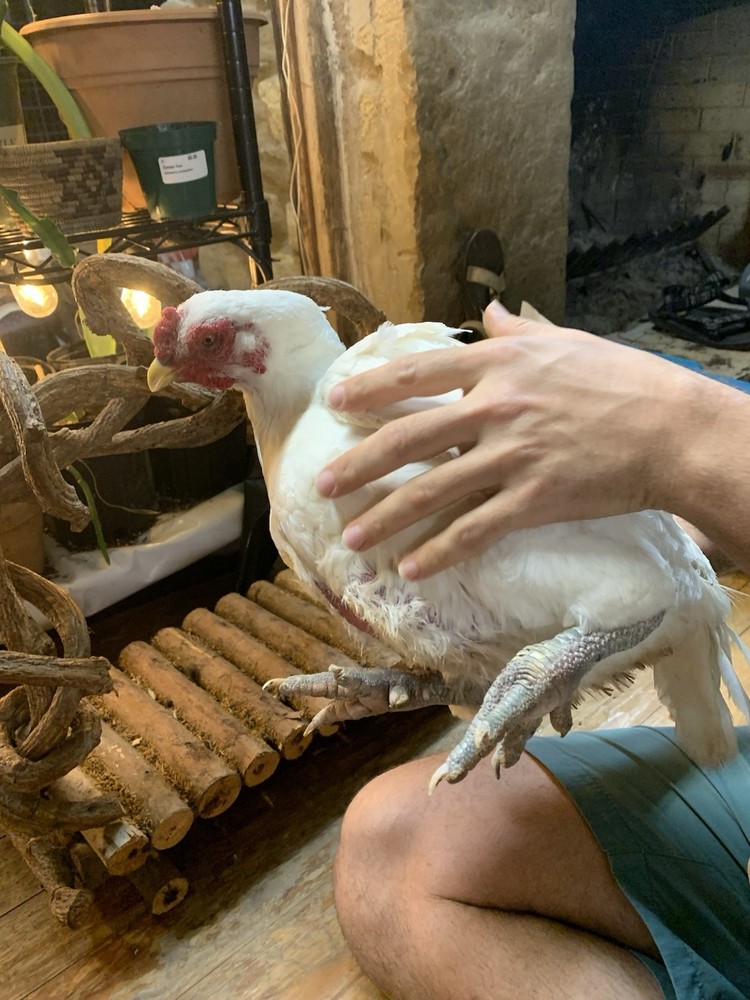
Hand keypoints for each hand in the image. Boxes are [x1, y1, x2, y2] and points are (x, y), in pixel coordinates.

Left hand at [316, 301, 717, 578]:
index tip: (335, 400)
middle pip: (410, 437)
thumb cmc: (621, 380)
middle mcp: (496, 407)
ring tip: (352, 538)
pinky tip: (410, 568)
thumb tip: (489, 311)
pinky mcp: (533, 499)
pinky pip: (474, 530)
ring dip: (386, 518)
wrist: (672, 430)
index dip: (370, 387)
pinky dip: (439, 552)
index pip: (418, 371)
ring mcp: (513, 455)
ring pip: (432, 490)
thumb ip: (517, 330)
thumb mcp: (566, 341)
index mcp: (499, 364)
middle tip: (324, 484)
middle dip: (360, 463)